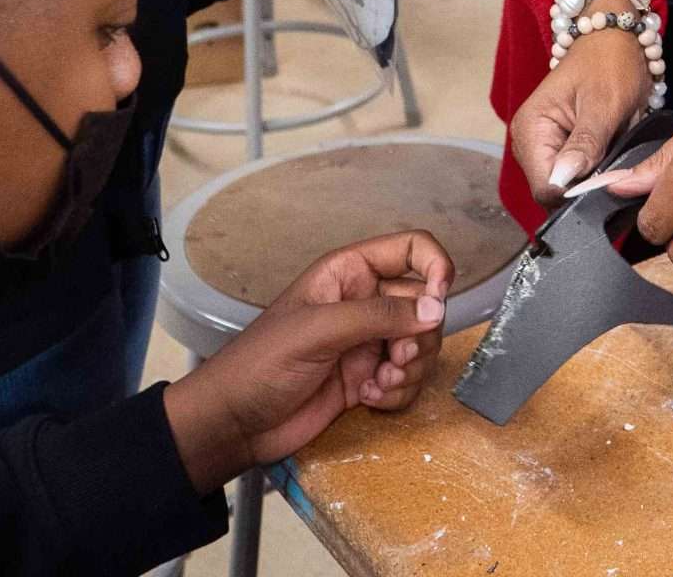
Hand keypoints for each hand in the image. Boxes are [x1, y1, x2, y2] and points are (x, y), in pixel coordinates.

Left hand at [163, 232, 452, 491]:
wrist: (235, 423)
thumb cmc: (264, 363)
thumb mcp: (319, 331)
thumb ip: (378, 317)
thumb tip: (436, 310)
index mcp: (350, 273)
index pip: (411, 250)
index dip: (435, 268)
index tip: (438, 303)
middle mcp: (365, 303)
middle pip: (425, 305)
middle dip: (419, 335)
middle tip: (396, 359)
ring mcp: (368, 343)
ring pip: (421, 345)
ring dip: (410, 368)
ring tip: (379, 385)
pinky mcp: (369, 380)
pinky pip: (407, 380)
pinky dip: (399, 392)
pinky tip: (369, 399)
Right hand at [512, 26, 653, 202]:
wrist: (614, 41)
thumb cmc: (609, 63)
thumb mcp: (603, 102)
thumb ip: (585, 143)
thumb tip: (564, 180)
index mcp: (530, 129)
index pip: (545, 187)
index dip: (576, 192)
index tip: (607, 178)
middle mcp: (529, 143)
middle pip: (554, 192)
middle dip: (586, 185)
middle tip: (617, 163)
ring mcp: (543, 148)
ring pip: (566, 187)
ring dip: (592, 178)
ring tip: (614, 152)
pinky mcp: (559, 149)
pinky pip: (575, 176)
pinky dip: (594, 171)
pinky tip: (609, 153)